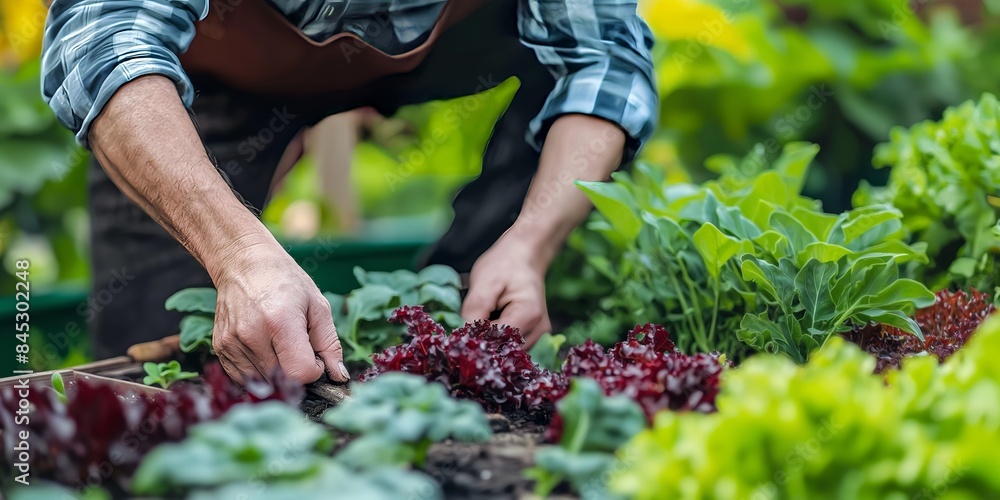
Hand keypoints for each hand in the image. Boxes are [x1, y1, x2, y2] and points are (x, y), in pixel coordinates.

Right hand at [210, 238, 348, 384]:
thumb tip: (339, 376)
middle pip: (282, 381)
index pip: (300, 373)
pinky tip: (263, 349)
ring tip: (279, 345)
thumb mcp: (317, 305)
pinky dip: (259, 372)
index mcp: (280, 321)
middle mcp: (252, 335)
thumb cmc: (285, 281)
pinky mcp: (220, 348)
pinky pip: (243, 378)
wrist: (244, 263)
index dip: (314, 370)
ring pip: (263, 383)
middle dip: (296, 371)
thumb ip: (330, 344)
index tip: (314, 355)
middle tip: (297, 347)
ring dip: (277, 373)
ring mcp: (232, 343)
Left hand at [461, 236, 551, 347]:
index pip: (496, 342)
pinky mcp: (534, 336)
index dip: (476, 339)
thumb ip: (474, 311)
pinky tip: (493, 323)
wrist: (524, 255)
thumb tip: (464, 338)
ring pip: (506, 351)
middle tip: (471, 322)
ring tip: (485, 318)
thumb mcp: (484, 282)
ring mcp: (539, 335)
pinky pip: (511, 346)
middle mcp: (538, 330)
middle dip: (483, 341)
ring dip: (491, 341)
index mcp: (528, 315)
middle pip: (503, 350)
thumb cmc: (505, 264)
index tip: (461, 330)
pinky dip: (498, 339)